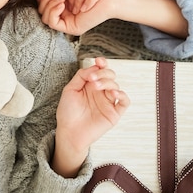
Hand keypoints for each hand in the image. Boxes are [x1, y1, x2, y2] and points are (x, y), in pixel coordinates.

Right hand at [36, 0, 116, 35]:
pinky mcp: (71, 28)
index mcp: (63, 6)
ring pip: (45, 17)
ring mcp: (67, 23)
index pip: (44, 3)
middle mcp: (63, 16)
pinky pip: (52, 23)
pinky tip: (62, 3)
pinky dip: (54, 11)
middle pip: (41, 10)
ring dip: (49, 4)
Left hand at [52, 58, 128, 176]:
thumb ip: (81, 76)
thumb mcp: (70, 89)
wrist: (69, 132)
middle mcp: (101, 91)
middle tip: (92, 78)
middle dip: (103, 73)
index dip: (102, 63)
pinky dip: (122, 95)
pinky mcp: (114, 113)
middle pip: (110, 75)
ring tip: (96, 86)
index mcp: (91, 84)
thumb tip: (93, 67)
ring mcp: (108, 102)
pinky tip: (113, 93)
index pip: (101, 70)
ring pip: (116, 86)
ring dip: (107, 82)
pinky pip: (124, 101)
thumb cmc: (68, 112)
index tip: (99, 61)